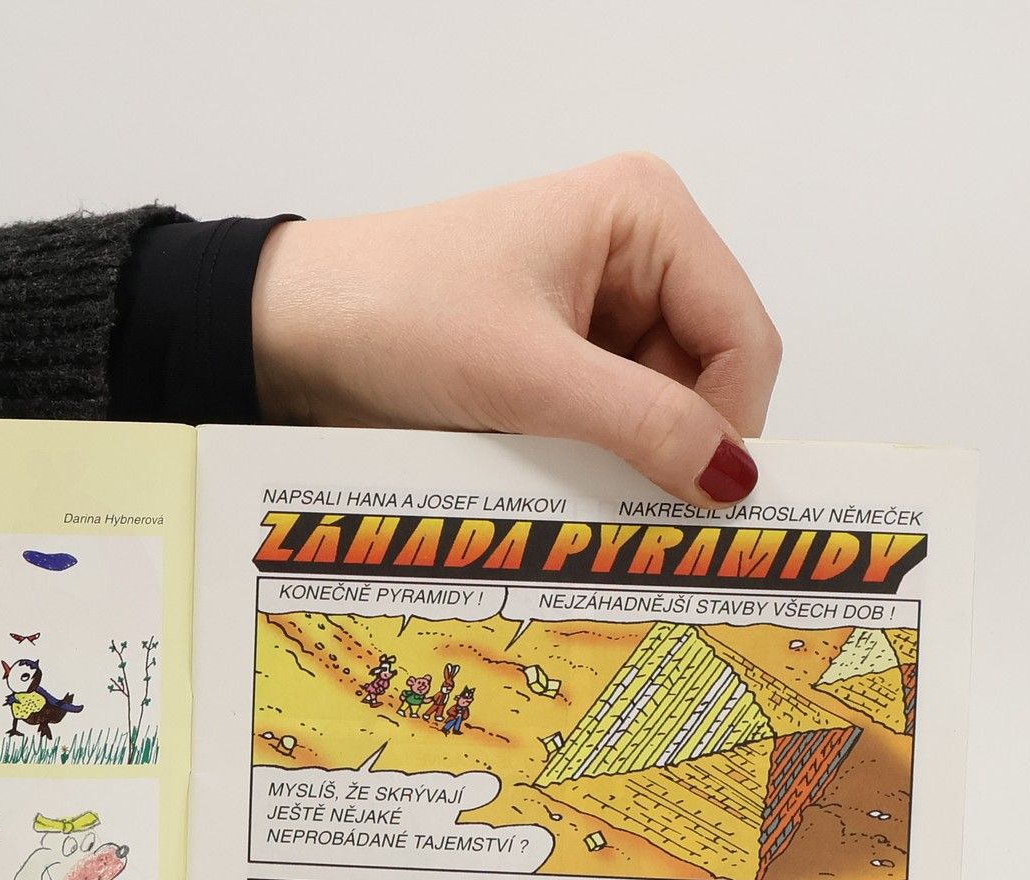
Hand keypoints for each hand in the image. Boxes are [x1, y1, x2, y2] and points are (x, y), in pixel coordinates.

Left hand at [253, 155, 780, 506]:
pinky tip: (542, 474)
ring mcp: (594, 311)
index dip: (728, 423)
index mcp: (645, 216)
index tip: (701, 502)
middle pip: (704, 379)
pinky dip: (584, 461)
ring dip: (619, 458)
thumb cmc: (390, 312)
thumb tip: (732, 477)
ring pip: (655, 413)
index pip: (741, 336)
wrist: (289, 333)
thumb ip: (641, 424)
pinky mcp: (555, 360)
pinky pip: (603, 426)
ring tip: (559, 479)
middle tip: (630, 513)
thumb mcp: (527, 375)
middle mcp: (632, 255)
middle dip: (669, 445)